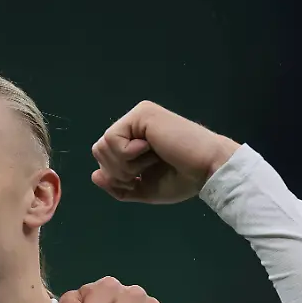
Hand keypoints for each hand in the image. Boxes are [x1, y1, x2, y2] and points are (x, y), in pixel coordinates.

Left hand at [91, 101, 240, 203]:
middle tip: (145, 170)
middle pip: (99, 152)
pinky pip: (111, 139)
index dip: (115, 177)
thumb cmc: (182, 179)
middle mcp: (133, 125)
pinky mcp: (141, 114)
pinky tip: (150, 149)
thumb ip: (119, 185)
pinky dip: (127, 154)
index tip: (139, 180)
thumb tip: (94, 176)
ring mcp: (137, 117)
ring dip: (124, 165)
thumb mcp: (144, 189)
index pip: (104, 158)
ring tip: (150, 160)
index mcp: (134, 141)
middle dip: (117, 172)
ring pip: (102, 147)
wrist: (207, 170)